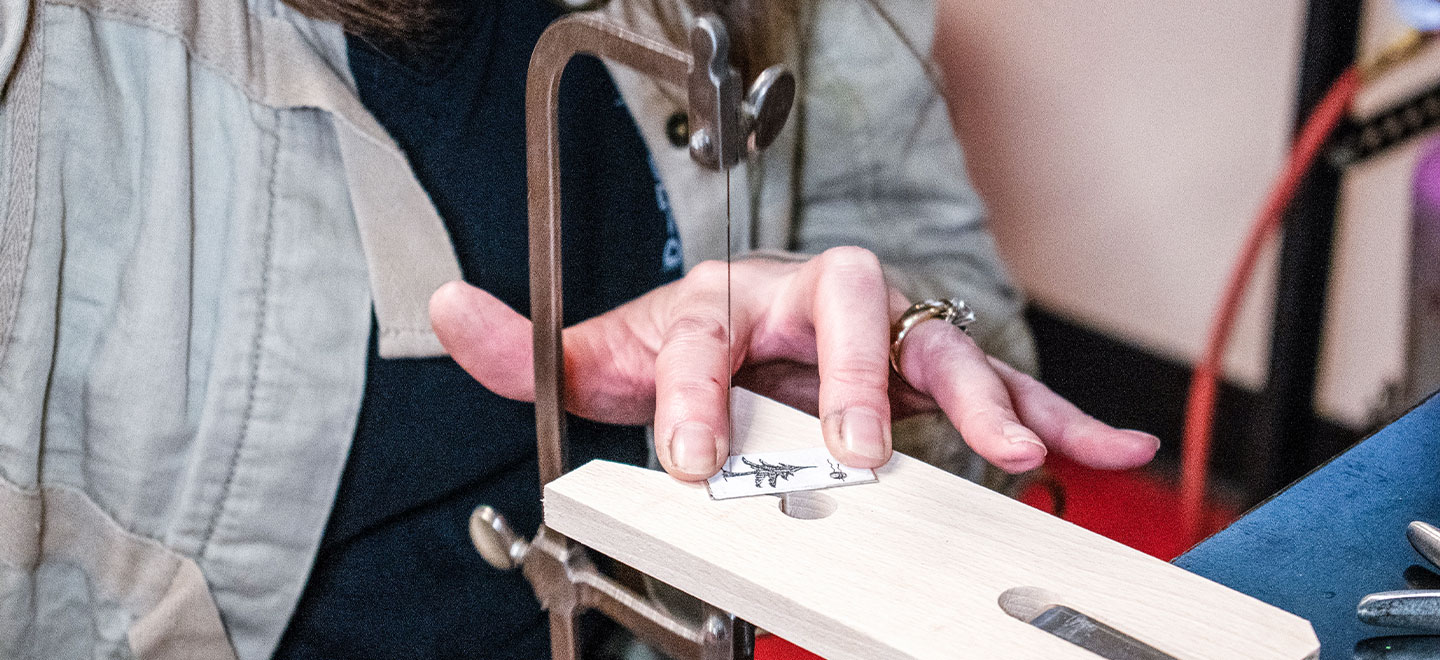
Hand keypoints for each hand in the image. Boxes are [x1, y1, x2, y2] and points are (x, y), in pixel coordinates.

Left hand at [429, 247, 1158, 480]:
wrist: (744, 341)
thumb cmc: (681, 351)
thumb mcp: (602, 357)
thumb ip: (529, 349)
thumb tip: (445, 311)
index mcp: (726, 300)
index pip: (710, 334)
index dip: (699, 395)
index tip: (693, 464)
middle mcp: (809, 304)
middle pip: (845, 300)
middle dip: (852, 371)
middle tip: (850, 446)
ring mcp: (875, 336)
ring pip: (936, 338)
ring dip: (977, 389)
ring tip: (1009, 443)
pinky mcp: (924, 374)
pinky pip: (999, 380)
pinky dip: (1054, 411)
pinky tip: (1102, 447)